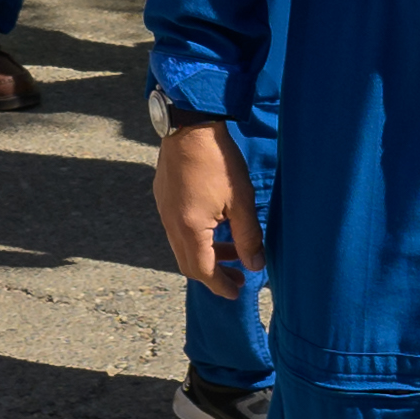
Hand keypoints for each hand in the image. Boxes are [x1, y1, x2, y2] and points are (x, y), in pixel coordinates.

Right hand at [150, 115, 252, 296]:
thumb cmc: (218, 161)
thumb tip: (256, 266)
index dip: (221, 285)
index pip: (204, 271)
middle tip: (238, 278)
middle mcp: (171, 224)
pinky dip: (197, 238)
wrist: (189, 125)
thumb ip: (249, 237)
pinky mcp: (163, 198)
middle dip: (214, 274)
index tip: (237, 293)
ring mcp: (164, 211)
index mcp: (190, 229)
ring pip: (183, 247)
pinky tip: (216, 227)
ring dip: (207, 254)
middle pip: (189, 264)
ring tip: (232, 250)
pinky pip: (178, 229)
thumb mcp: (242, 201)